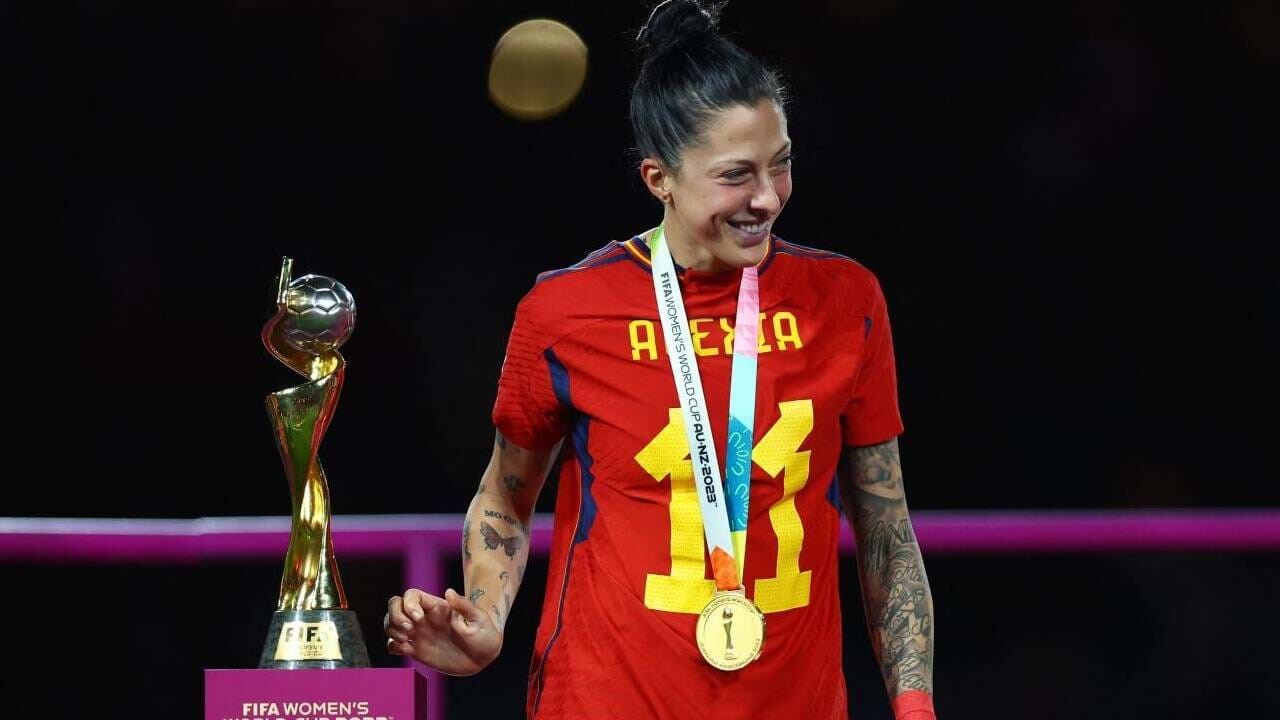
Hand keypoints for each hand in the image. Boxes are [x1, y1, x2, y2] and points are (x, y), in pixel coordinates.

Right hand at [384, 588, 501, 675]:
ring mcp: (418, 633)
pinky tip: (406, 649)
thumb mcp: (479, 619)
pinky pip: (393, 645)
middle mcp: (423, 618)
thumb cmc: (484, 634)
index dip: (408, 604)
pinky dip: (392, 645)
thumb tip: (448, 592)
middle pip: (395, 606)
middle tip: (410, 630)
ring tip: (405, 640)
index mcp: (436, 607)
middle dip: (395, 616)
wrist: (483, 657)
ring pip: (391, 623)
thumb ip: (464, 605)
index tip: (418, 618)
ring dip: (392, 630)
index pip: (411, 595)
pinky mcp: (416, 650)